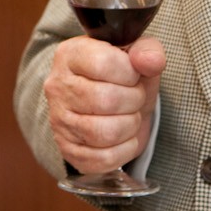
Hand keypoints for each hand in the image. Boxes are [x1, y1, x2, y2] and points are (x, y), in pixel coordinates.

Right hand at [44, 35, 164, 174]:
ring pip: (104, 133)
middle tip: (135, 97)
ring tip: (130, 115)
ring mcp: (59, 120)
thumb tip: (152, 61)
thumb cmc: (121, 75)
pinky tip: (124, 137)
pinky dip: (124, 150)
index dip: (130, 72)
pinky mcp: (68, 150)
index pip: (103, 63)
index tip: (133, 75)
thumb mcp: (136, 54)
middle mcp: (58, 86)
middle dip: (134, 100)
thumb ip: (147, 51)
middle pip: (106, 100)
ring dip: (130, 126)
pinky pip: (103, 159)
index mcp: (70, 55)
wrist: (107, 102)